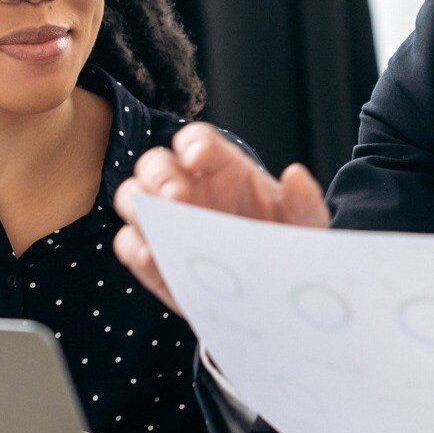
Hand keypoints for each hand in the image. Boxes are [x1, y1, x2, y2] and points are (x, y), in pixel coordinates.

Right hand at [112, 121, 327, 312]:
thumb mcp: (304, 223)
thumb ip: (304, 200)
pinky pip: (129, 244)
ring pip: (132, 197)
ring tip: (160, 222)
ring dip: (138, 204)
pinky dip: (133, 247)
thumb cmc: (285, 244)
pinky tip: (150, 255)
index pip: (197, 141)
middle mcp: (188, 188)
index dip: (192, 143)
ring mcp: (166, 221)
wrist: (274, 292)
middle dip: (159, 174)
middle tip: (175, 195)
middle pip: (155, 164)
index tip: (198, 157)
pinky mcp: (153, 258)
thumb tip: (296, 175)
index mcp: (222, 169)